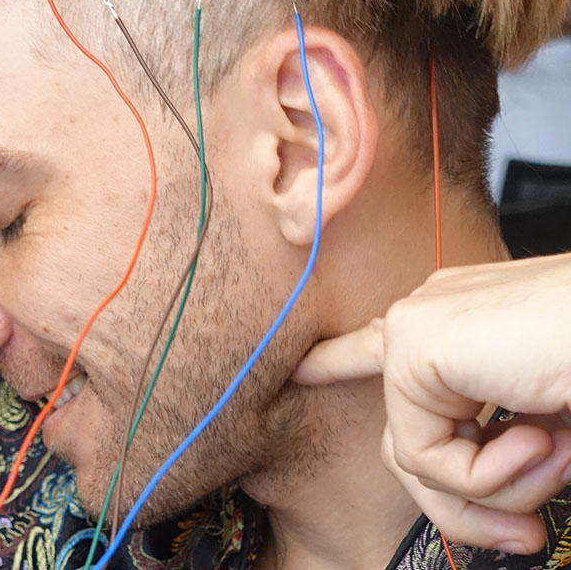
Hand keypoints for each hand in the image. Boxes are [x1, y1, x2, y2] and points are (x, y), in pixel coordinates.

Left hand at [294, 254, 570, 553]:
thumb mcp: (545, 419)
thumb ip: (499, 444)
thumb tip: (479, 499)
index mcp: (468, 320)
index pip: (387, 346)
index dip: (340, 360)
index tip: (303, 369)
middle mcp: (436, 315)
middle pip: (411, 440)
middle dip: (470, 503)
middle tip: (526, 534)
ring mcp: (420, 326)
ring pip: (416, 460)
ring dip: (497, 489)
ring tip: (554, 459)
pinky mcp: (415, 345)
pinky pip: (427, 457)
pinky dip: (490, 477)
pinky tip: (538, 442)